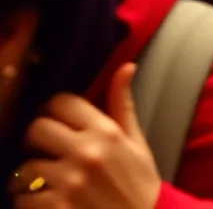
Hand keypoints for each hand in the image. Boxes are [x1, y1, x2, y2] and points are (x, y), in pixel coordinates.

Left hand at [10, 63, 161, 207]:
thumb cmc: (139, 180)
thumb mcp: (136, 140)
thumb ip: (123, 104)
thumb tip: (126, 66)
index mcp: (105, 132)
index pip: (64, 103)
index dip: (54, 108)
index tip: (55, 118)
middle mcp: (85, 152)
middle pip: (38, 129)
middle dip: (36, 138)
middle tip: (42, 148)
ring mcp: (69, 182)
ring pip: (25, 168)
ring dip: (28, 176)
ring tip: (39, 180)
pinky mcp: (57, 208)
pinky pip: (23, 199)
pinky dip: (28, 201)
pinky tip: (42, 200)